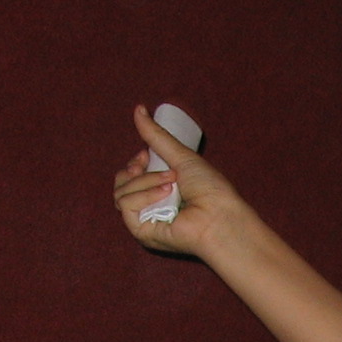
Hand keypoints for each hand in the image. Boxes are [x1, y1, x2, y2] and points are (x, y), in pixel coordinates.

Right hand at [113, 104, 246, 259]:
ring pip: (121, 193)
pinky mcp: (141, 232)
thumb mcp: (180, 156)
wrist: (221, 215)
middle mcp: (149, 208)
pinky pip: (126, 207)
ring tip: (172, 182)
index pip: (129, 175)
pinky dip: (143, 196)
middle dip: (138, 171)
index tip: (146, 155)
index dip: (134, 163)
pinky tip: (165, 194)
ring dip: (145, 181)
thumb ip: (156, 136)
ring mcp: (144, 221)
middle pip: (121, 183)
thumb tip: (138, 108)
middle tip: (160, 169)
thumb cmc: (210, 190)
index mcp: (157, 192)